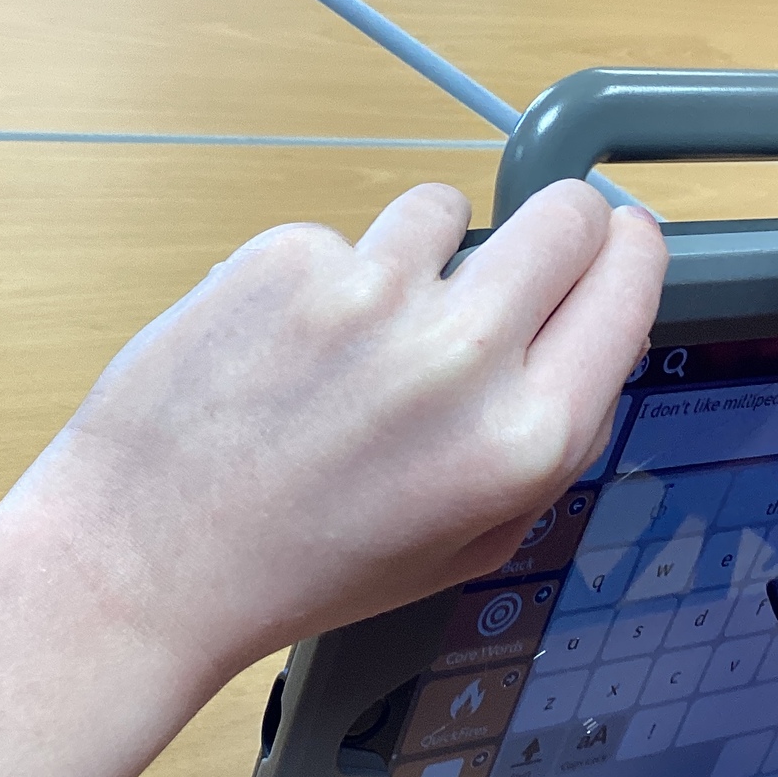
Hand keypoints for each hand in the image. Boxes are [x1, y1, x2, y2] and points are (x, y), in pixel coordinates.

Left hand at [0, 181, 665, 776]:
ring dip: (418, 257)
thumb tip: (591, 323)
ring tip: (353, 341)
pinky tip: (276, 353)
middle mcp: (461, 356)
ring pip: (442, 209)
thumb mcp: (468, 543)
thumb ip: (546, 438)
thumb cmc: (304, 567)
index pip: (631, 279)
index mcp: (526, 440)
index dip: (625, 253)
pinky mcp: (287, 257)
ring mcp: (368, 294)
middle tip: (500, 268)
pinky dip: (320, 280)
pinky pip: (339, 237)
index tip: (611, 244)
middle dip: (549, 229)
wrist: (146, 561)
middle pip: (566, 213)